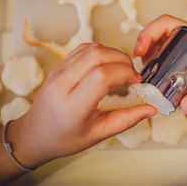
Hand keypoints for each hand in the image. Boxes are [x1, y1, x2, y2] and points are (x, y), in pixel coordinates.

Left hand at [8, 43, 156, 167]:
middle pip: (97, 56)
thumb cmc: (65, 138)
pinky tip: (107, 65)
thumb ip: (127, 120)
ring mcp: (58, 72)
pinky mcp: (59, 65)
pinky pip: (83, 49)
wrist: (35, 133)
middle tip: (131, 74)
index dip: (124, 73)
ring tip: (121, 69)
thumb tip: (151, 109)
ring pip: (91, 48)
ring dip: (113, 54)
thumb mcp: (98, 135)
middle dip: (122, 59)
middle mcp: (62, 85)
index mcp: (72, 107)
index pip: (101, 77)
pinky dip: (101, 52)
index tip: (136, 81)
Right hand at [134, 15, 186, 113]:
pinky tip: (156, 77)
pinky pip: (172, 58)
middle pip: (165, 32)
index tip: (141, 50)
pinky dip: (160, 64)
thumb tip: (183, 105)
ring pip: (166, 45)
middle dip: (147, 43)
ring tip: (144, 71)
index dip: (152, 32)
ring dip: (152, 54)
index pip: (172, 24)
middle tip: (139, 62)